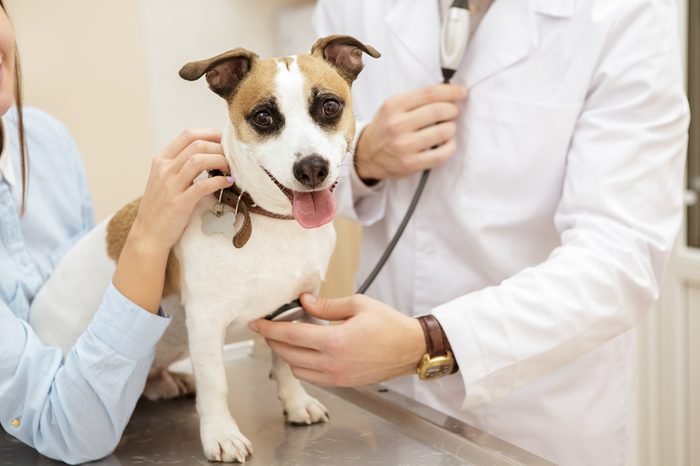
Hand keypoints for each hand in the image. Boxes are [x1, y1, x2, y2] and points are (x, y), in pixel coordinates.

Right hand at [113, 129, 232, 312]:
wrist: (148, 234)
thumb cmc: (162, 207)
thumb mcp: (165, 180)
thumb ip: (181, 165)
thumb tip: (209, 154)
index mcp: (161, 160)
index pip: (188, 135)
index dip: (211, 133)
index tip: (226, 140)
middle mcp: (164, 169)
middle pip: (197, 144)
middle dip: (220, 147)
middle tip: (233, 157)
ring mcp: (170, 185)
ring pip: (200, 160)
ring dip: (221, 161)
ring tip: (232, 168)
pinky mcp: (179, 202)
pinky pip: (203, 185)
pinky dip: (219, 181)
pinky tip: (229, 182)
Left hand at [249, 294, 425, 385]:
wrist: (410, 349)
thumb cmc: (389, 325)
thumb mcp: (358, 305)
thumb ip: (327, 305)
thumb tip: (304, 301)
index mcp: (334, 341)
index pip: (290, 335)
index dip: (269, 329)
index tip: (257, 323)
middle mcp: (332, 363)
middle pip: (288, 354)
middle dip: (273, 341)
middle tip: (268, 328)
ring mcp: (337, 376)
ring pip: (297, 369)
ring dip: (286, 354)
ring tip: (286, 338)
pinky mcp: (342, 383)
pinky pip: (312, 377)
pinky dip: (301, 365)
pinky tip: (304, 351)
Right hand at [355, 84, 467, 181]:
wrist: (367, 155)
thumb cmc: (385, 128)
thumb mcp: (393, 107)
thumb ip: (417, 99)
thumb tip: (449, 93)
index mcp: (393, 106)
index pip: (430, 93)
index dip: (451, 92)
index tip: (462, 93)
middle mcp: (397, 125)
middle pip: (439, 111)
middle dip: (453, 110)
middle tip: (453, 112)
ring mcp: (404, 146)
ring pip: (443, 131)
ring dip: (451, 128)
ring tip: (447, 128)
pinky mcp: (410, 164)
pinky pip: (442, 154)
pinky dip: (450, 147)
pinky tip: (446, 143)